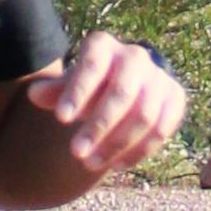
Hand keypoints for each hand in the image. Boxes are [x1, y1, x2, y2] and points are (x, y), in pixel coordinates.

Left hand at [20, 35, 186, 189]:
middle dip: (99, 125)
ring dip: (117, 143)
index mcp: (104, 46)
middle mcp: (135, 56)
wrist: (122, 88)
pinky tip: (116, 164)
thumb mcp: (68, 86)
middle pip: (122, 93)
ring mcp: (159, 76)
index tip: (61, 119)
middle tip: (75, 152)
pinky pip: (162, 129)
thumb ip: (53, 92)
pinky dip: (140, 150)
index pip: (93, 64)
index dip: (78, 91)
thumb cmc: (88, 87)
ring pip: (144, 115)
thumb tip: (35, 94)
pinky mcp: (175, 98)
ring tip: (90, 163)